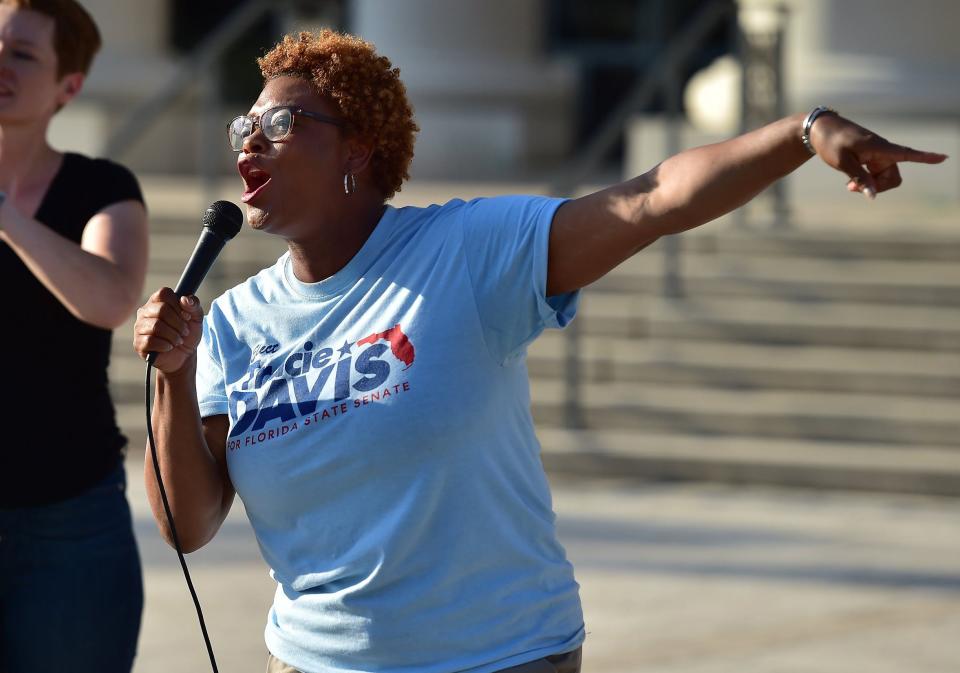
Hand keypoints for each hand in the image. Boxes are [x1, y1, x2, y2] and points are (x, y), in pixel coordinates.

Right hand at [133, 287, 203, 372]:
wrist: (184, 355)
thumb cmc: (187, 333)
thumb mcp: (196, 318)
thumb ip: (194, 305)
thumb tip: (184, 299)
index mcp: (157, 302)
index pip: (164, 293)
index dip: (178, 305)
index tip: (186, 316)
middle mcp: (145, 312)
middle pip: (161, 309)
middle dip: (178, 323)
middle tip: (185, 331)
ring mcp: (139, 327)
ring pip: (156, 326)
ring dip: (173, 335)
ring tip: (179, 340)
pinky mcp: (138, 343)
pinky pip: (150, 341)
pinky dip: (165, 345)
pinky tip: (169, 346)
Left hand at [809, 113, 946, 198]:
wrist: (821, 131)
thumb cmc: (831, 143)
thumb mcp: (842, 162)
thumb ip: (859, 178)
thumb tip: (873, 196)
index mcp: (879, 147)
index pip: (907, 154)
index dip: (926, 158)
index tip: (944, 158)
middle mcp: (883, 151)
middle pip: (892, 178)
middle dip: (878, 187)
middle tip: (852, 189)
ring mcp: (878, 155)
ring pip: (884, 179)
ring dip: (870, 186)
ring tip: (849, 186)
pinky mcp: (871, 159)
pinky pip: (876, 175)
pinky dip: (866, 181)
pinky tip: (851, 184)